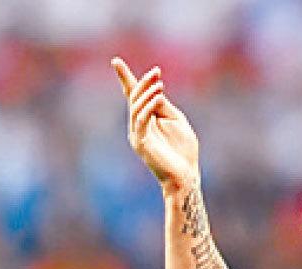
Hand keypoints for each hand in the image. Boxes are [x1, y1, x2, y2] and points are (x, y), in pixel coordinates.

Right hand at [111, 57, 199, 191]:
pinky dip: (148, 107)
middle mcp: (137, 126)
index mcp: (146, 119)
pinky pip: (141, 121)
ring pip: (136, 108)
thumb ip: (163, 106)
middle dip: (144, 83)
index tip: (116, 61)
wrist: (185, 174)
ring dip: (148, 94)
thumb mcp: (175, 119)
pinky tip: (159, 97)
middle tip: (157, 72)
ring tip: (160, 85)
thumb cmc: (183, 149)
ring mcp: (138, 135)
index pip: (133, 95)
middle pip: (134, 98)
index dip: (125, 78)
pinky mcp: (141, 144)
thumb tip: (154, 90)